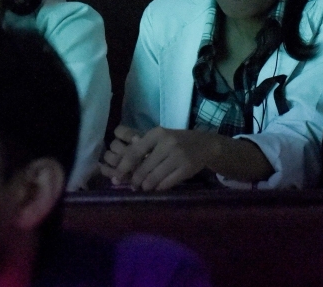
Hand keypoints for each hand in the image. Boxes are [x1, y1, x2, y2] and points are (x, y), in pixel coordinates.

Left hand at [101, 125, 220, 190]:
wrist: (206, 144)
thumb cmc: (178, 141)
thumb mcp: (162, 138)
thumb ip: (144, 148)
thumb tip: (122, 168)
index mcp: (157, 133)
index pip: (134, 152)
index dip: (123, 167)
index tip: (116, 178)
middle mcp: (167, 143)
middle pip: (143, 168)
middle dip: (135, 180)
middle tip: (133, 186)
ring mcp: (178, 156)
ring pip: (154, 178)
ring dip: (146, 186)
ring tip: (145, 187)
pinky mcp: (186, 169)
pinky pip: (166, 184)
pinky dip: (159, 188)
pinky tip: (157, 187)